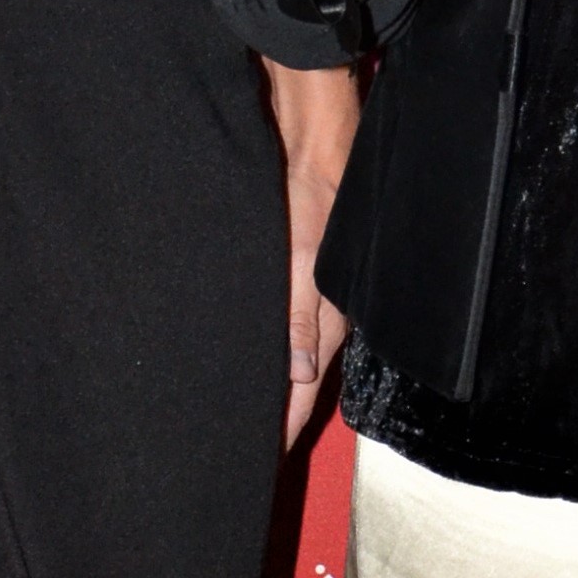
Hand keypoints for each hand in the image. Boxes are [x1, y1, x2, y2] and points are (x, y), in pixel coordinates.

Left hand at [265, 58, 357, 445]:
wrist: (314, 116)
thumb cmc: (313, 172)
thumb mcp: (302, 245)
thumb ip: (296, 312)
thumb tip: (295, 374)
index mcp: (330, 308)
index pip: (305, 385)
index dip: (283, 423)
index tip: (259, 461)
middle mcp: (324, 302)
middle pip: (301, 375)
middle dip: (279, 412)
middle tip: (246, 452)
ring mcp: (313, 284)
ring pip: (292, 349)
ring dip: (274, 381)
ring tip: (247, 415)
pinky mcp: (300, 262)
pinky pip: (287, 319)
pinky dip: (273, 344)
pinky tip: (252, 352)